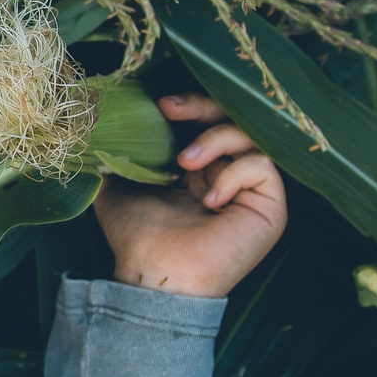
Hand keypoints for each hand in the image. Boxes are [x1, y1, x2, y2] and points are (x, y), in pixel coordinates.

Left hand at [91, 94, 285, 299]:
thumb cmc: (137, 237)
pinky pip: (263, 166)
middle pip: (232, 119)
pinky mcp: (270, 206)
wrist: (154, 272)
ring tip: (185, 163)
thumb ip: (117, 154)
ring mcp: (250, 189)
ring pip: (251, 136)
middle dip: (202, 107)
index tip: (160, 104)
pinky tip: (210, 198)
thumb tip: (106, 124)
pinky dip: (235, 173)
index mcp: (199, 168)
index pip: (207, 120)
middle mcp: (227, 174)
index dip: (190, 106)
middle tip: (170, 110)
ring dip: (215, 140)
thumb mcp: (117, 185)